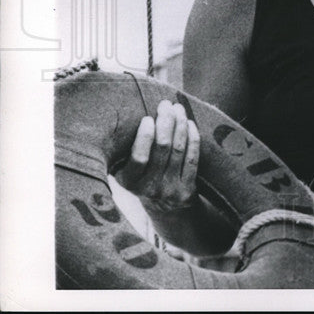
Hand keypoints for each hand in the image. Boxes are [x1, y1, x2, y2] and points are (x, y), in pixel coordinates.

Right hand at [114, 99, 199, 213]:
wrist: (164, 209)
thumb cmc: (142, 179)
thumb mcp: (126, 171)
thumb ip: (124, 152)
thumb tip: (121, 118)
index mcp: (129, 182)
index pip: (139, 158)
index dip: (145, 137)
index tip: (148, 118)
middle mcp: (149, 188)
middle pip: (162, 149)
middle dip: (166, 122)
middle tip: (166, 104)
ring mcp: (170, 189)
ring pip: (178, 150)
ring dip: (180, 125)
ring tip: (178, 108)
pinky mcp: (187, 190)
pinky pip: (192, 159)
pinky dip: (193, 138)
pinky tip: (190, 123)